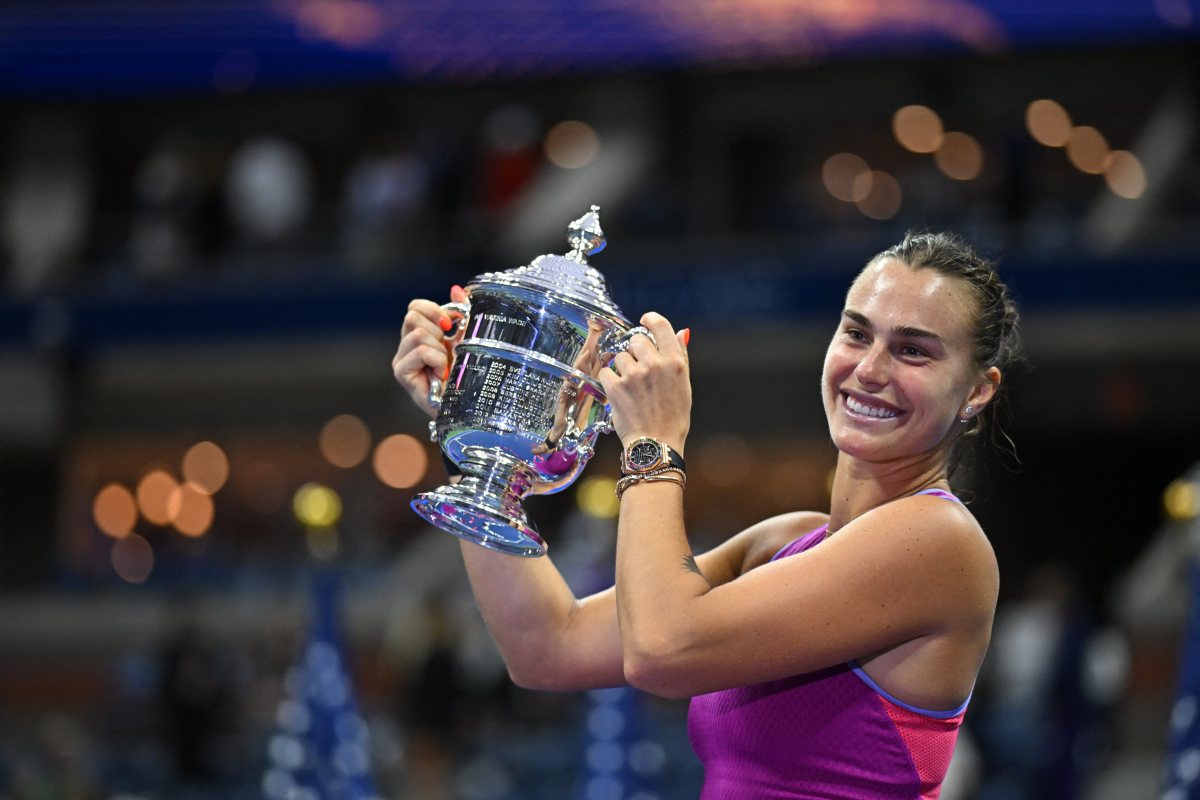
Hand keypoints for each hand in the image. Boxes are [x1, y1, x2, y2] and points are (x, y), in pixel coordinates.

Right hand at [392, 285, 466, 418]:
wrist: (468, 404)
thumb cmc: (468, 374)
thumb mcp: (469, 337)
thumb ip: (463, 312)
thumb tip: (457, 288)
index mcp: (419, 334)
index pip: (415, 307)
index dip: (434, 310)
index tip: (451, 325)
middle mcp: (406, 346)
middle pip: (412, 316)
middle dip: (437, 330)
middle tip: (447, 350)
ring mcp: (402, 359)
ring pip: (418, 333)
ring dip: (439, 349)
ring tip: (445, 367)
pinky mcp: (402, 373)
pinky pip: (420, 351)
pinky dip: (436, 360)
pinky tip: (441, 374)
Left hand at [598, 312, 691, 452]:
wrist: (656, 445)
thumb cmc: (673, 418)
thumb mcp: (684, 385)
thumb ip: (680, 356)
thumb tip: (681, 332)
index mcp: (674, 363)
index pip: (661, 326)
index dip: (650, 319)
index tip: (644, 320)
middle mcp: (654, 365)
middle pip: (636, 340)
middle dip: (635, 351)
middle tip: (639, 370)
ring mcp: (633, 375)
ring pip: (620, 357)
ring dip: (622, 368)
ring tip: (631, 388)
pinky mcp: (615, 387)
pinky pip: (606, 372)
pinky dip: (609, 381)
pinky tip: (619, 393)